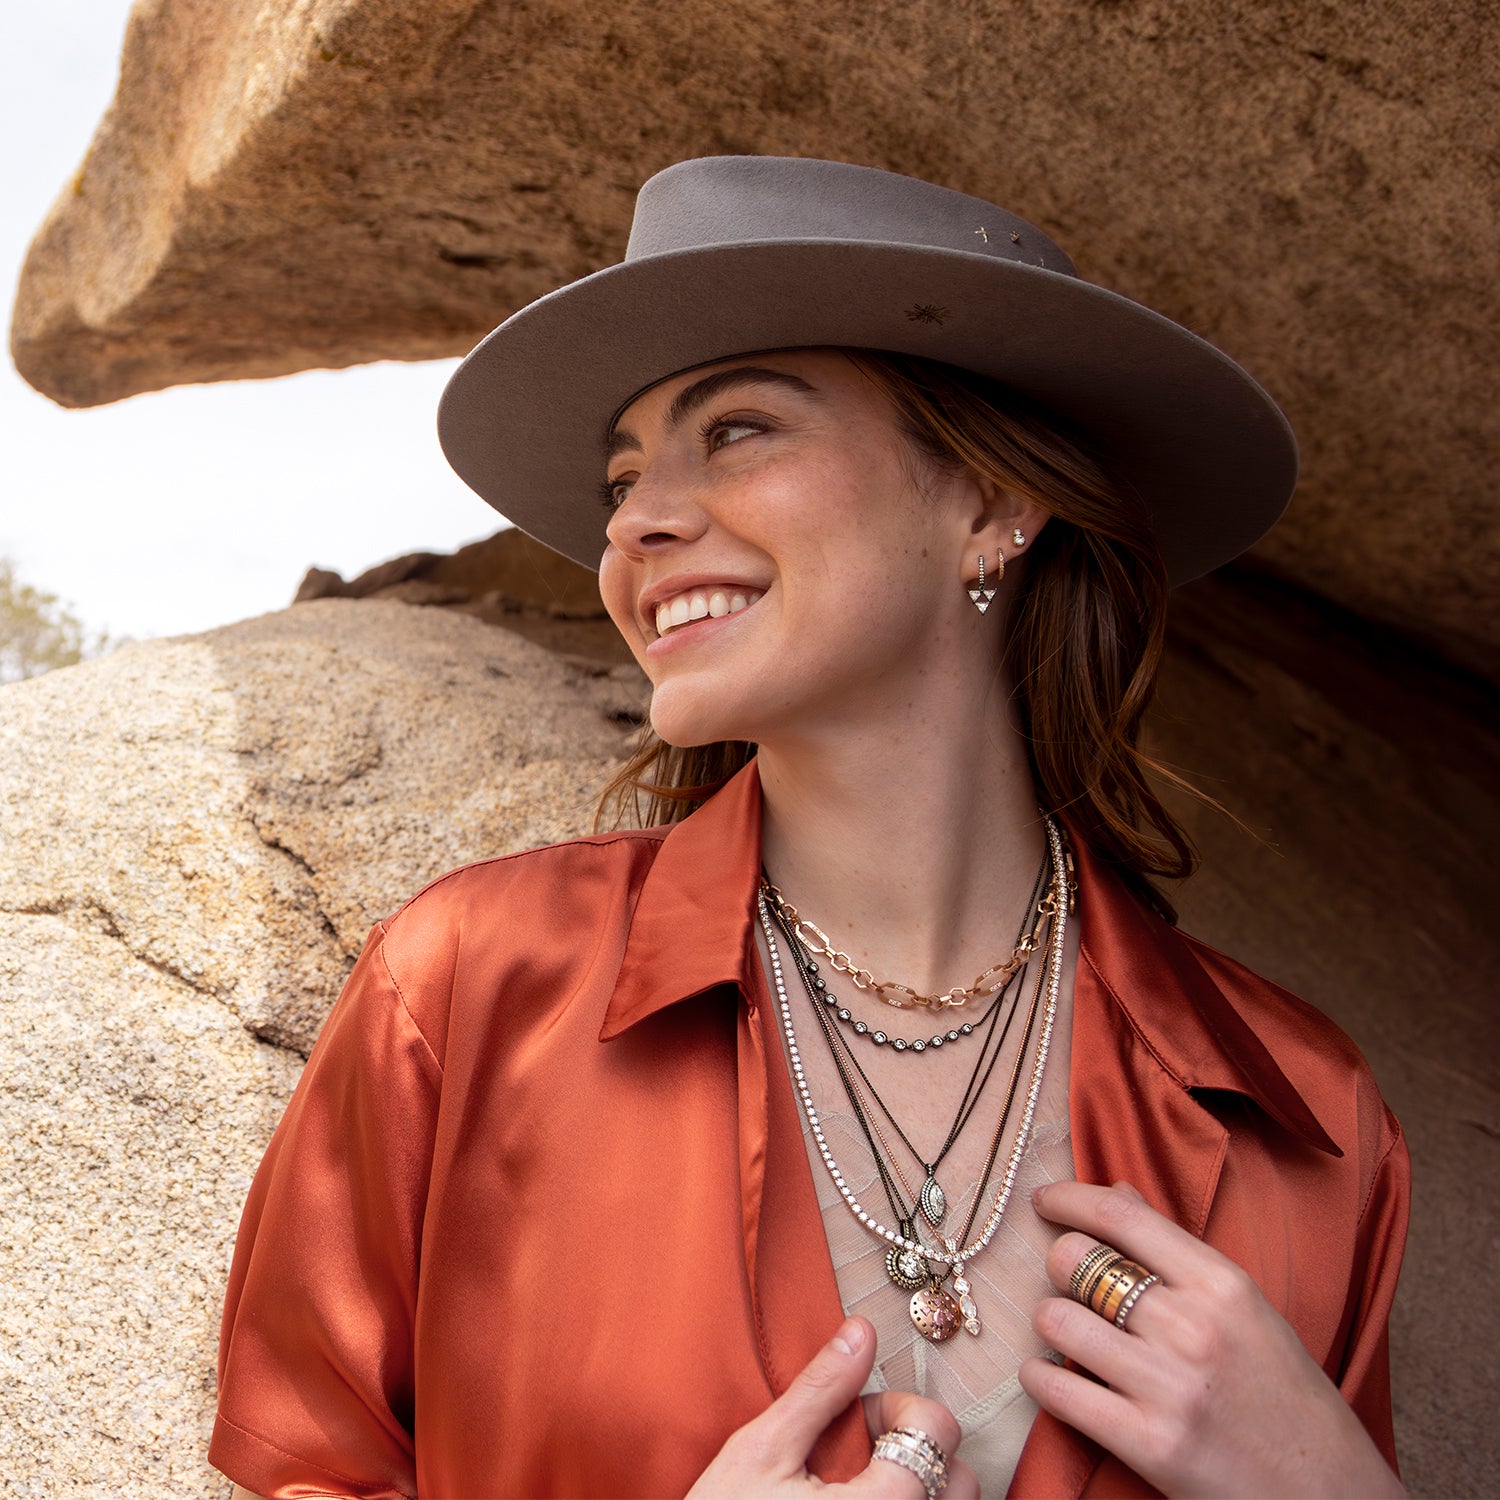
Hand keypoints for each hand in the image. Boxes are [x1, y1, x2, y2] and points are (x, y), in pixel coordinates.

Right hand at [688, 1316, 977, 1497]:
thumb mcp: (760, 1453)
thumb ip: (819, 1392)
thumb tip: (860, 1331)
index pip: (939, 1430)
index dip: (901, 1406)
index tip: (859, 1415)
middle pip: (963, 1480)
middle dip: (919, 1450)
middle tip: (862, 1452)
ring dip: (922, 1488)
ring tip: (865, 1487)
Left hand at [1018, 1181, 1405, 1498]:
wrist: (1332, 1498)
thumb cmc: (1286, 1398)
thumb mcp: (1247, 1309)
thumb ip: (1177, 1251)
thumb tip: (1117, 1192)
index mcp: (1223, 1284)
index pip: (1122, 1216)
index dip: (1070, 1199)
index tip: (1044, 1200)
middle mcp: (1194, 1327)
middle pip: (1075, 1261)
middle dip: (1060, 1268)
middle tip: (1071, 1287)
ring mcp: (1170, 1387)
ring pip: (1056, 1320)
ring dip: (1050, 1325)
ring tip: (1069, 1337)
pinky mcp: (1150, 1445)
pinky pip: (1056, 1391)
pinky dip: (1039, 1380)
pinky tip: (1051, 1379)